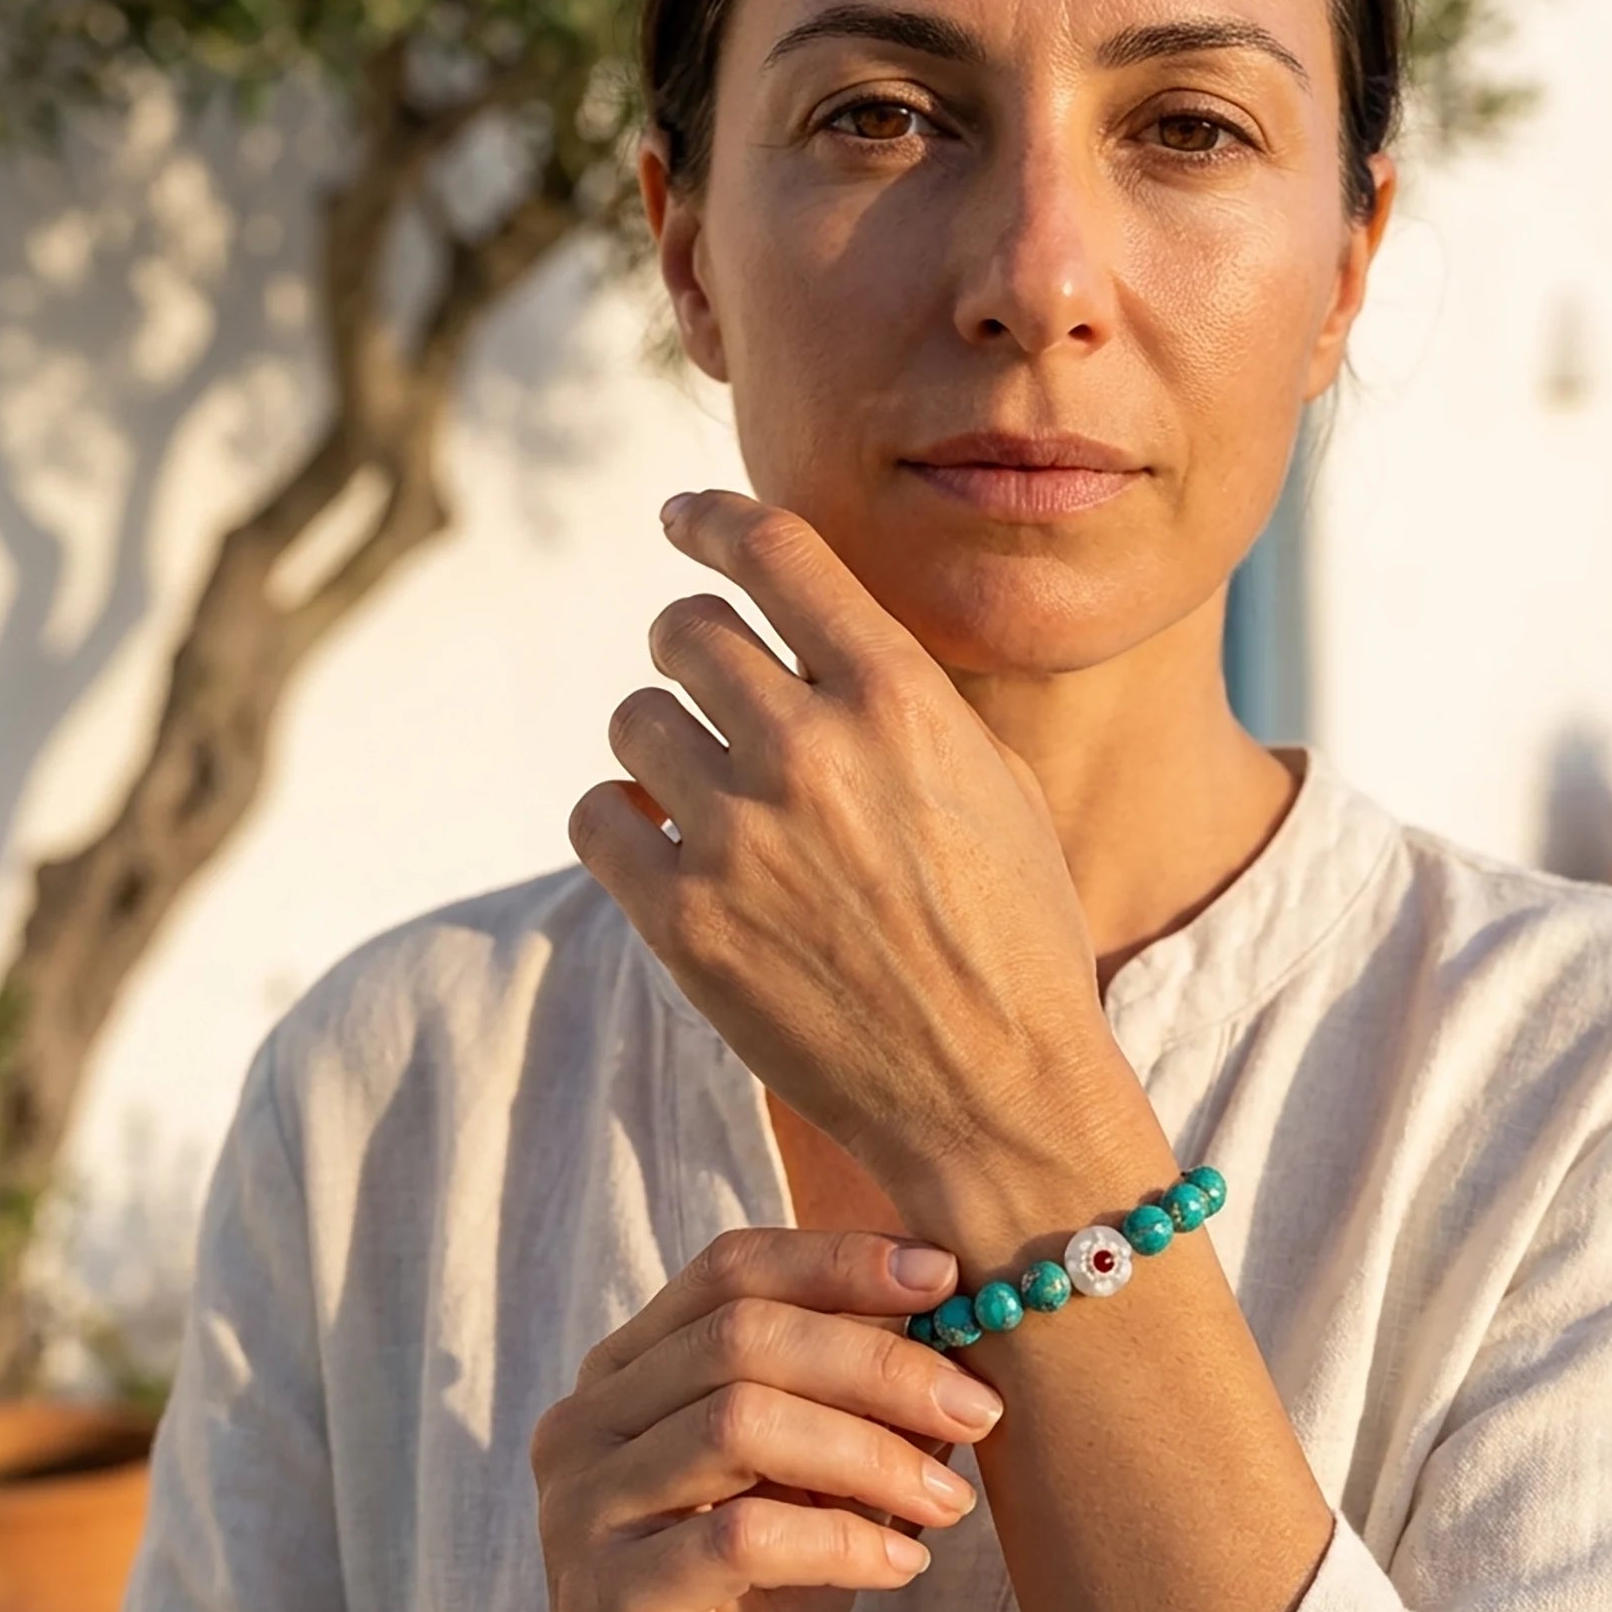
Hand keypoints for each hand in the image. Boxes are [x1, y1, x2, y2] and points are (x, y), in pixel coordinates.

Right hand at [517, 1226, 1005, 1611]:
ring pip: (738, 1422)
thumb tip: (959, 1339)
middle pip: (741, 1334)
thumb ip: (857, 1414)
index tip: (946, 1274)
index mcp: (629, 1371)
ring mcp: (583, 1508)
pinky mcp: (603, 1601)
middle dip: (879, 1361)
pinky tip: (904, 1568)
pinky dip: (841, 1542)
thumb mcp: (810, 1492)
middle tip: (977, 1408)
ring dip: (870, 1452)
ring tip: (951, 1502)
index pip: (730, 1268)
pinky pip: (738, 1539)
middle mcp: (588, 1421)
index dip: (838, 1259)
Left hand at [567, 489, 1114, 1196]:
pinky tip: (664, 843)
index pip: (774, 553)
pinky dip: (622, 820)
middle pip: (685, 629)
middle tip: (708, 681)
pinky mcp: (684, 923)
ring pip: (633, 719)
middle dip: (691, 644)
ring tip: (701, 785)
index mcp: (900, 700)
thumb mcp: (993, 785)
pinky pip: (597, 816)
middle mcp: (811, 750)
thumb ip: (902, 698)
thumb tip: (810, 638)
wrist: (992, 1093)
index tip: (684, 518)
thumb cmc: (1014, 937)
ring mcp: (738, 838)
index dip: (713, 518)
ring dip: (660, 738)